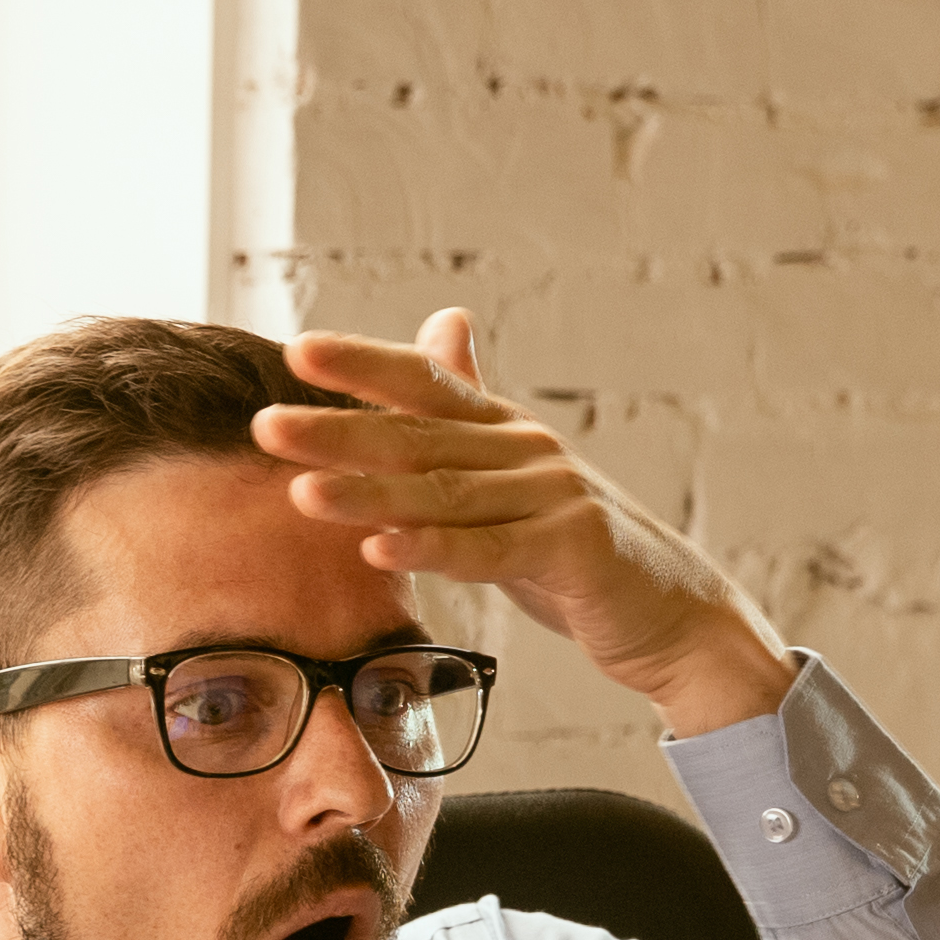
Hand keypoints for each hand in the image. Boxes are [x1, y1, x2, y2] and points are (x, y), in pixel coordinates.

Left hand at [251, 311, 798, 737]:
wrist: (673, 614)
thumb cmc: (578, 553)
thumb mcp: (515, 482)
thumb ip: (467, 421)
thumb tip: (442, 324)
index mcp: (505, 432)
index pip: (426, 385)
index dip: (363, 364)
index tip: (296, 350)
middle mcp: (528, 450)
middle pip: (419, 436)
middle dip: (337, 430)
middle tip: (267, 425)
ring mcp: (555, 495)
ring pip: (444, 494)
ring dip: (368, 495)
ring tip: (302, 495)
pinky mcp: (575, 548)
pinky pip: (489, 551)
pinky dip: (432, 550)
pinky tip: (379, 550)